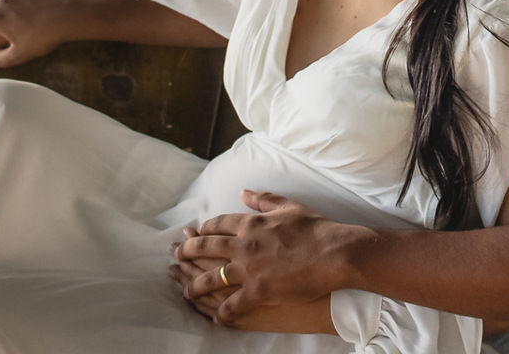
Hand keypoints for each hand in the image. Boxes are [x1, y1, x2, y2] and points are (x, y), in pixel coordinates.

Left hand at [174, 189, 361, 324]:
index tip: (193, 232)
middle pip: (205, 248)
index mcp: (250, 223)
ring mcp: (249, 269)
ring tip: (186, 292)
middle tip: (175, 257)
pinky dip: (222, 312)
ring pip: (211, 278)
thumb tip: (244, 192)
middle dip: (186, 252)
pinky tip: (216, 318)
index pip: (217, 224)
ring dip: (194, 286)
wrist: (334, 252)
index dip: (203, 229)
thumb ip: (263, 199)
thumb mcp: (289, 207)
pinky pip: (232, 304)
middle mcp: (243, 245)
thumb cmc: (316, 228)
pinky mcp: (258, 291)